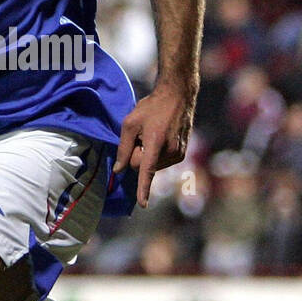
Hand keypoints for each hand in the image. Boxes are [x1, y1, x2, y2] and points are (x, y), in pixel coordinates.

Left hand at [114, 83, 194, 207]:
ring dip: (148, 155)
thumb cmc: (151, 107)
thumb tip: (118, 170)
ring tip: (153, 135)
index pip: (147, 171)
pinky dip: (157, 155)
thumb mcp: (130, 123)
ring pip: (152, 167)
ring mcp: (178, 153)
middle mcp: (170, 151)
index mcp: (155, 143)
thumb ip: (123, 149)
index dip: (144, 189)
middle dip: (137, 156)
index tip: (143, 204)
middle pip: (143, 167)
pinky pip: (161, 163)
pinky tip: (161, 138)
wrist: (177, 96)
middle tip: (141, 137)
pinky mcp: (182, 154)